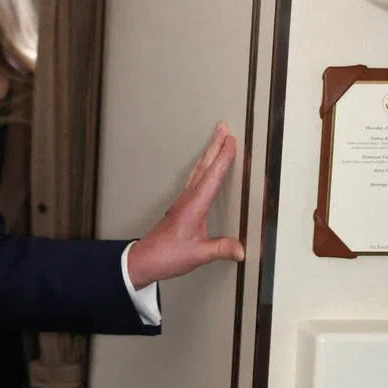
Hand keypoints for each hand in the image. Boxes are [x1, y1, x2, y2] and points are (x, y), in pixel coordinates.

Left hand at [126, 122, 244, 288]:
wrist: (145, 259)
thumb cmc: (167, 255)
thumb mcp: (198, 254)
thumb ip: (220, 249)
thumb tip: (241, 249)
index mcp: (194, 206)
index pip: (212, 177)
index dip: (223, 159)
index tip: (232, 141)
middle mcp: (188, 200)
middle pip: (204, 167)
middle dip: (215, 146)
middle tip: (223, 128)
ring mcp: (183, 202)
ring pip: (198, 171)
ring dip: (208, 154)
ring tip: (217, 140)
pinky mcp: (181, 207)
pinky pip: (194, 180)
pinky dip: (203, 168)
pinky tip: (204, 169)